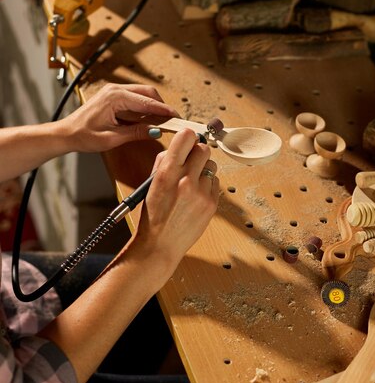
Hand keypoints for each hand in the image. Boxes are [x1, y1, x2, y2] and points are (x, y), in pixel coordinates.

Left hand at [62, 83, 178, 152]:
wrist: (67, 133)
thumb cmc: (84, 135)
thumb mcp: (112, 138)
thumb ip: (136, 133)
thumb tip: (156, 131)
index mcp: (115, 97)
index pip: (146, 102)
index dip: (163, 110)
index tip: (176, 117)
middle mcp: (115, 89)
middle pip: (148, 93)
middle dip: (161, 106)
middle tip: (172, 120)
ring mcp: (114, 91)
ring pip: (142, 94)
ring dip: (153, 106)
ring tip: (162, 121)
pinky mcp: (114, 96)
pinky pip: (135, 97)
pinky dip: (144, 107)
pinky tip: (149, 118)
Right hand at [133, 128, 218, 272]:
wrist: (160, 245)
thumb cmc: (152, 215)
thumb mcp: (150, 184)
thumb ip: (164, 162)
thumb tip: (178, 146)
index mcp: (167, 172)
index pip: (186, 137)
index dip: (187, 137)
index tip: (186, 141)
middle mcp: (186, 180)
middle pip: (203, 148)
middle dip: (197, 152)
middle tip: (190, 162)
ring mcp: (201, 192)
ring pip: (212, 165)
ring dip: (204, 169)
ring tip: (192, 183)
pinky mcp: (212, 203)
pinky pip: (216, 182)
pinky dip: (207, 185)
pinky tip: (196, 195)